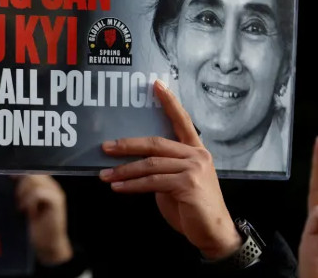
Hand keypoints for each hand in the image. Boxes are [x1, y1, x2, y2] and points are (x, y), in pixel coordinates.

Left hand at [15, 175, 72, 264]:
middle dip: (21, 185)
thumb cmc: (38, 227)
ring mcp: (56, 193)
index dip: (21, 173)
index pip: (33, 172)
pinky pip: (39, 193)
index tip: (10, 178)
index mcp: (47, 186)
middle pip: (33, 174)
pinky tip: (30, 212)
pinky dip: (30, 202)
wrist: (49, 244)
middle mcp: (53, 187)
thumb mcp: (27, 206)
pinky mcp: (57, 201)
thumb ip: (23, 192)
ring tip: (23, 207)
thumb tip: (12, 177)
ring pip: (35, 182)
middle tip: (18, 200)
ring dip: (24, 194)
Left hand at [99, 80, 240, 259]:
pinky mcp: (188, 184)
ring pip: (150, 164)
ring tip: (105, 175)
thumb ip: (164, 168)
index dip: (169, 102)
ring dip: (123, 170)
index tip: (156, 85)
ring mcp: (194, 168)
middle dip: (127, 144)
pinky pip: (152, 181)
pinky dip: (132, 185)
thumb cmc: (193, 208)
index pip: (181, 120)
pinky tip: (118, 187)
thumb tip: (135, 164)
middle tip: (106, 146)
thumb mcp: (178, 182)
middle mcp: (197, 155)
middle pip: (156, 143)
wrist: (213, 232)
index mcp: (196, 150)